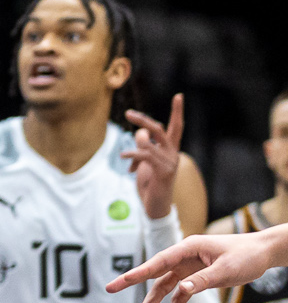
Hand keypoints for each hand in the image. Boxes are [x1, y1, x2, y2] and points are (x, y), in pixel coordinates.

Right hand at [108, 227, 286, 302]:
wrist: (263, 253)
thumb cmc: (245, 255)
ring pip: (165, 288)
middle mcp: (184, 258)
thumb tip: (181, 291)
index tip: (121, 280)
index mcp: (188, 248)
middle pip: (154, 274)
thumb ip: (202, 281)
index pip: (158, 262)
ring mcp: (189, 269)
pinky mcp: (197, 280)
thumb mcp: (226, 270)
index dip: (138, 272)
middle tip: (110, 289)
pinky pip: (181, 297)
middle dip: (133, 284)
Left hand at [121, 93, 183, 219]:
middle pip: (159, 129)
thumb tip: (140, 133)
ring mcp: (170, 163)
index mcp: (170, 149)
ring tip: (126, 156)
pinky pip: (145, 155)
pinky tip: (124, 157)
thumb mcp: (145, 161)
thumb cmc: (150, 182)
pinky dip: (133, 154)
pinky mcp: (164, 172)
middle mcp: (173, 153)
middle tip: (128, 113)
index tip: (179, 95)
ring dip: (135, 145)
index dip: (177, 111)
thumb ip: (144, 145)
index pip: (176, 126)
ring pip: (149, 142)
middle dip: (144, 120)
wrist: (155, 207)